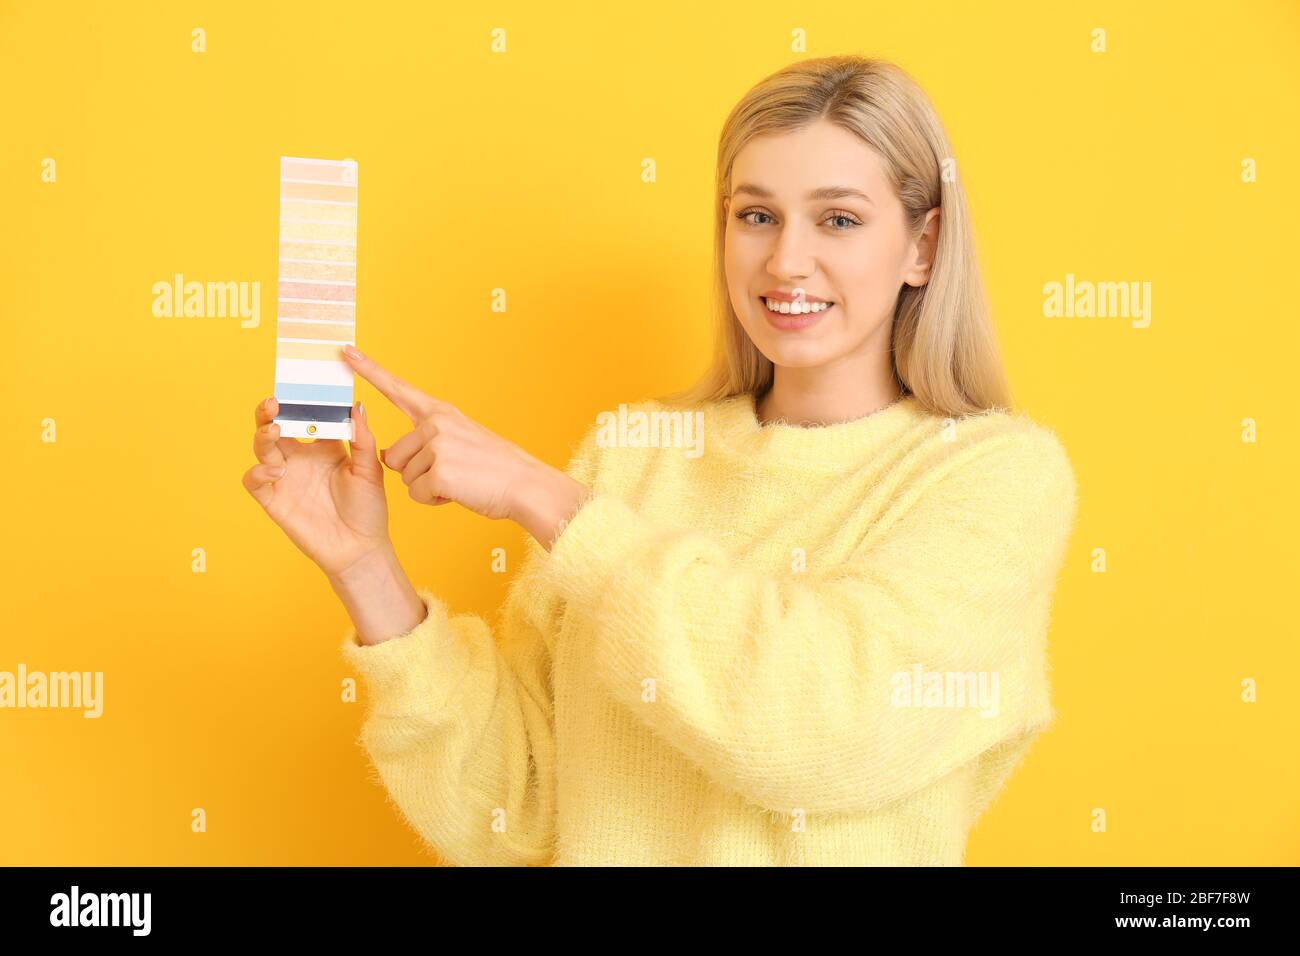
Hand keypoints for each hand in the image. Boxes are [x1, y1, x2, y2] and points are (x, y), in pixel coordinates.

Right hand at [240, 396, 391, 579]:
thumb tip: (357, 405)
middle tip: (274, 402)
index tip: (302, 384)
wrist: (360, 550)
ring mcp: (285, 477)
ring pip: (262, 447)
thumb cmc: (368, 510)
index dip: (301, 401)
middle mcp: (301, 458)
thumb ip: (362, 439)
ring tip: (273, 429)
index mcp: (324, 446)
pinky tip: (274, 471)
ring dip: (262, 435)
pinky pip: (254, 481)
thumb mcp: (370, 471)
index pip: (307, 416)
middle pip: (276, 425)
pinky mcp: (274, 500)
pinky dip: (258, 473)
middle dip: (270, 411)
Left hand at [342, 347, 542, 519]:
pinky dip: (435, 501)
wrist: (526, 485)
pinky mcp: (440, 471)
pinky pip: (417, 495)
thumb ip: (426, 440)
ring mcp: (438, 446)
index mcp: (441, 412)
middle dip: (414, 473)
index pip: (397, 388)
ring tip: (460, 481)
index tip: (345, 351)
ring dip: (428, 488)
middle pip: (393, 457)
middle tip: (451, 473)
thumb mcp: (461, 440)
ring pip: (405, 478)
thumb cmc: (495, 468)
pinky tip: (459, 492)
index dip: (369, 369)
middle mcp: (436, 423)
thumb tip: (387, 456)